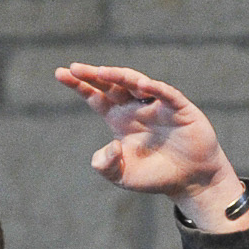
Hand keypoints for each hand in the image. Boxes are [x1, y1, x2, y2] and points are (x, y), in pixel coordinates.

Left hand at [54, 64, 241, 224]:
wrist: (188, 180)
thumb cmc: (153, 176)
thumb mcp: (121, 175)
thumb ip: (106, 165)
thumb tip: (111, 147)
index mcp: (118, 119)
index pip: (96, 97)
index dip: (79, 85)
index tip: (60, 74)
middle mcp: (135, 107)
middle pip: (112, 85)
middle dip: (94, 75)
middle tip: (74, 68)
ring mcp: (157, 105)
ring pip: (136, 83)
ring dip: (120, 76)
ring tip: (102, 72)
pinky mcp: (179, 108)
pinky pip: (166, 94)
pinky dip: (155, 88)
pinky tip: (141, 84)